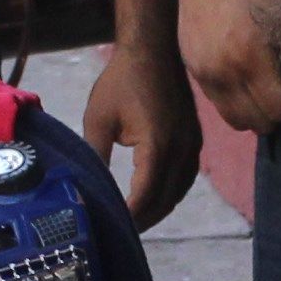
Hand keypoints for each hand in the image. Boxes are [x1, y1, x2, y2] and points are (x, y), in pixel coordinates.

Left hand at [83, 37, 202, 227]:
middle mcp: (181, 150)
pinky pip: (186, 177)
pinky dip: (171, 192)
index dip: (130, 215)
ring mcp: (193, 145)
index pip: (145, 195)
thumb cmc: (121, 81)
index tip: (113, 226)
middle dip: (144, 218)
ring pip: (179, 191)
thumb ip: (96, 156)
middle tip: (121, 231)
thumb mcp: (99, 119)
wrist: (154, 49)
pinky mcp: (195, 140)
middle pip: (165, 200)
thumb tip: (85, 187)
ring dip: (159, 208)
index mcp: (157, 146)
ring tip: (136, 219)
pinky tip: (154, 197)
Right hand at [175, 0, 280, 134]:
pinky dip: (237, 99)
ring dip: (257, 114)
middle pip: (259, 122)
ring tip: (270, 95)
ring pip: (236, 119)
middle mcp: (224, 68)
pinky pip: (218, 102)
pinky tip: (249, 79)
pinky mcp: (192, 66)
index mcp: (252, 51)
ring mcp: (204, 70)